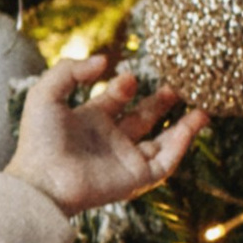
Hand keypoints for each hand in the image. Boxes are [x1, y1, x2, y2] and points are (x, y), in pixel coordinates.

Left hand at [9, 52, 206, 217]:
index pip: (116, 99)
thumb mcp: (46, 94)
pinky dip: (182, 144)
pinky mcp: (136, 179)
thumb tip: (105, 60)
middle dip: (161, 101)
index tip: (128, 78)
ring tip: (202, 106)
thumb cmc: (40, 140)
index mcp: (89, 121)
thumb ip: (70, 70)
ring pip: (162, 142)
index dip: (125, 86)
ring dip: (182, 125)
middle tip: (178, 84)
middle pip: (143, 118)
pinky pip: (166, 161)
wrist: (42, 182)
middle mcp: (109, 141)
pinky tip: (194, 123)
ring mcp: (125, 160)